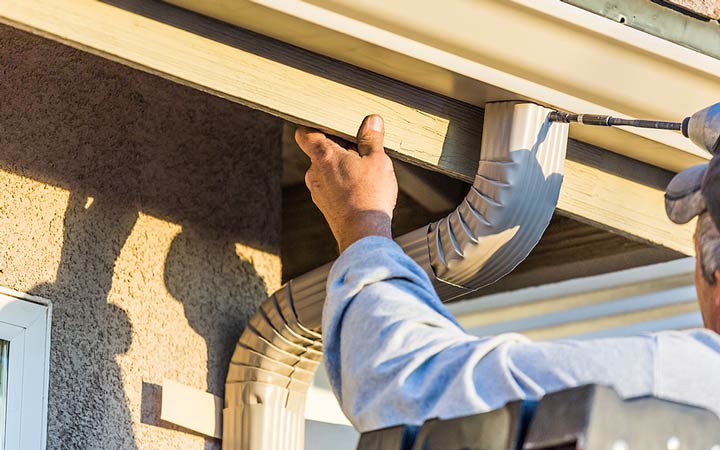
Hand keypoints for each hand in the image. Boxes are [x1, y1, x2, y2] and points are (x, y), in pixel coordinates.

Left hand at [295, 115, 397, 252]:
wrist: (363, 234)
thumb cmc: (370, 195)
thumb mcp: (378, 160)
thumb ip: (372, 139)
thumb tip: (372, 121)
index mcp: (324, 156)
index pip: (305, 133)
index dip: (315, 126)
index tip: (331, 126)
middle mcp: (314, 172)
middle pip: (320, 151)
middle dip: (339, 148)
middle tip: (361, 149)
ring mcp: (317, 190)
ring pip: (327, 170)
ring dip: (342, 166)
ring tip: (365, 171)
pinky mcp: (324, 205)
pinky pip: (330, 186)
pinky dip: (342, 183)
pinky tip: (361, 189)